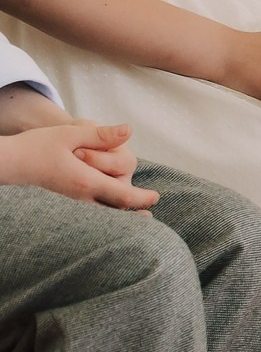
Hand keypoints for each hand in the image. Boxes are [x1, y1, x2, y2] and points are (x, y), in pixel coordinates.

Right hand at [0, 121, 157, 208]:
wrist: (9, 162)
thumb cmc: (38, 145)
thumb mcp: (71, 133)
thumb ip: (102, 135)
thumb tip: (129, 130)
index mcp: (85, 181)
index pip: (122, 195)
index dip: (141, 198)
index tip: (156, 198)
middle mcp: (79, 197)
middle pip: (114, 210)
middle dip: (132, 214)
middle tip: (149, 219)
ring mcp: (69, 203)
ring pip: (99, 215)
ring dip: (117, 216)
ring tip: (135, 220)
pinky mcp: (61, 203)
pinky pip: (86, 213)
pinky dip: (101, 215)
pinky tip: (107, 214)